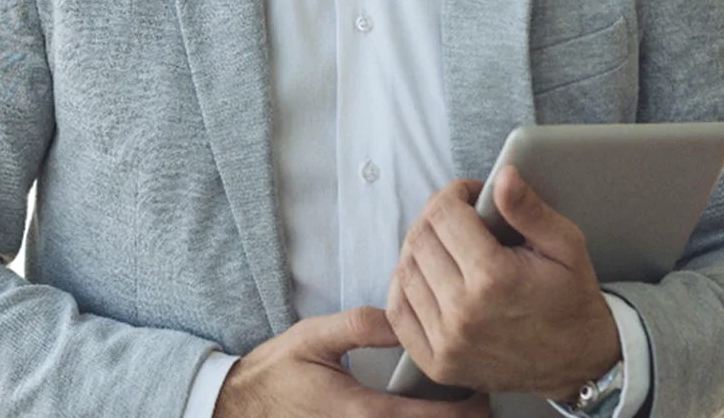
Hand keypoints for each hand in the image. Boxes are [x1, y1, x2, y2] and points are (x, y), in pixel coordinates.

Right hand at [214, 306, 489, 417]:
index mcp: (364, 415)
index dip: (462, 413)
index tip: (483, 397)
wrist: (239, 408)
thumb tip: (402, 316)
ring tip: (462, 414)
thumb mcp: (315, 337)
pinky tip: (423, 417)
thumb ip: (360, 326)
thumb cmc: (277, 372)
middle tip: (484, 406)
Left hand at [386, 167, 621, 400]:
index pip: (444, 214)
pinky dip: (404, 288)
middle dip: (436, 215)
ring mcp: (447, 343)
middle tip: (459, 215)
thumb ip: (529, 209)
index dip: (455, 193)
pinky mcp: (438, 364)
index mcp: (494, 278)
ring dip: (420, 248)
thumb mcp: (565, 246)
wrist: (579, 365)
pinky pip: (398, 314)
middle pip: (420, 239)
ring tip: (447, 244)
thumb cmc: (571, 299)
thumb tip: (503, 176)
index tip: (471, 194)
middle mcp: (463, 313)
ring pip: (405, 271)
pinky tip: (427, 276)